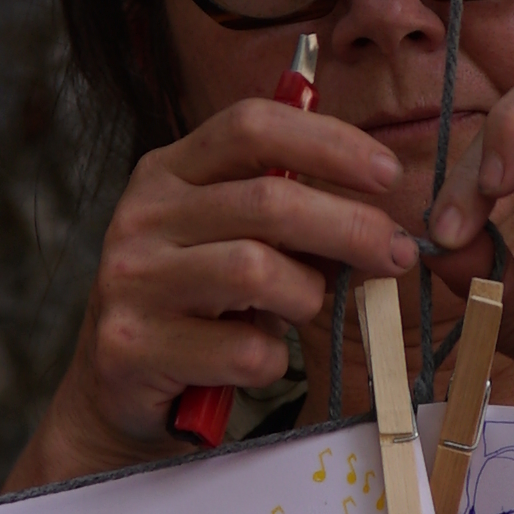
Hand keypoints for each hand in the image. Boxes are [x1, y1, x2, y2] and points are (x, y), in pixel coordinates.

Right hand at [8, 103, 418, 486]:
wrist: (116, 387)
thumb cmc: (197, 303)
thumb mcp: (229, 237)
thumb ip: (286, 212)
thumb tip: (380, 215)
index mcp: (169, 171)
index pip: (252, 126)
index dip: (329, 142)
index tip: (386, 172)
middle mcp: (142, 216)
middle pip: (270, 200)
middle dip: (351, 226)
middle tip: (397, 252)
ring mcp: (131, 280)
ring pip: (257, 272)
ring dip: (307, 296)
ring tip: (306, 310)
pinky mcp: (131, 346)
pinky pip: (242, 350)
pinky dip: (271, 359)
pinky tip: (259, 360)